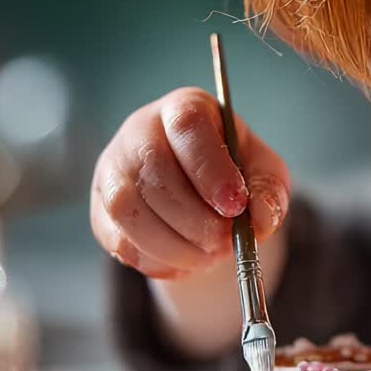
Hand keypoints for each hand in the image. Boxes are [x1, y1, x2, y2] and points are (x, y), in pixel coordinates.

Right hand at [90, 87, 289, 278]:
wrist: (201, 195)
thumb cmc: (234, 172)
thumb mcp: (263, 173)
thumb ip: (269, 192)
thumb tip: (261, 219)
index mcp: (184, 109)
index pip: (187, 126)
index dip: (210, 168)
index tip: (235, 205)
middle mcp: (140, 131)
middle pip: (153, 170)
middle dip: (193, 217)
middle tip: (225, 243)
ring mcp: (112, 169)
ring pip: (128, 208)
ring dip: (173, 244)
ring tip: (208, 256)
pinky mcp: (101, 208)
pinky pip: (118, 240)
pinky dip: (155, 260)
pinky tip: (185, 262)